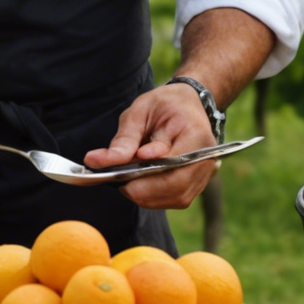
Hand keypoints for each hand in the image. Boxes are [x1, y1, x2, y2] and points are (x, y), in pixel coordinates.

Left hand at [85, 82, 216, 209]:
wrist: (188, 103)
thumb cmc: (164, 105)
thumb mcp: (140, 112)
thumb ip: (124, 139)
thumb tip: (97, 162)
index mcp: (195, 134)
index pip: (171, 166)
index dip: (143, 175)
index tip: (117, 172)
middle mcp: (206, 158)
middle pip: (175, 189)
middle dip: (141, 189)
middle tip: (117, 179)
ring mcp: (205, 174)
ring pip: (175, 198)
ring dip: (147, 195)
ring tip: (129, 177)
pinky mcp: (198, 184)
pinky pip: (175, 199)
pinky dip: (154, 196)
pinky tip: (142, 182)